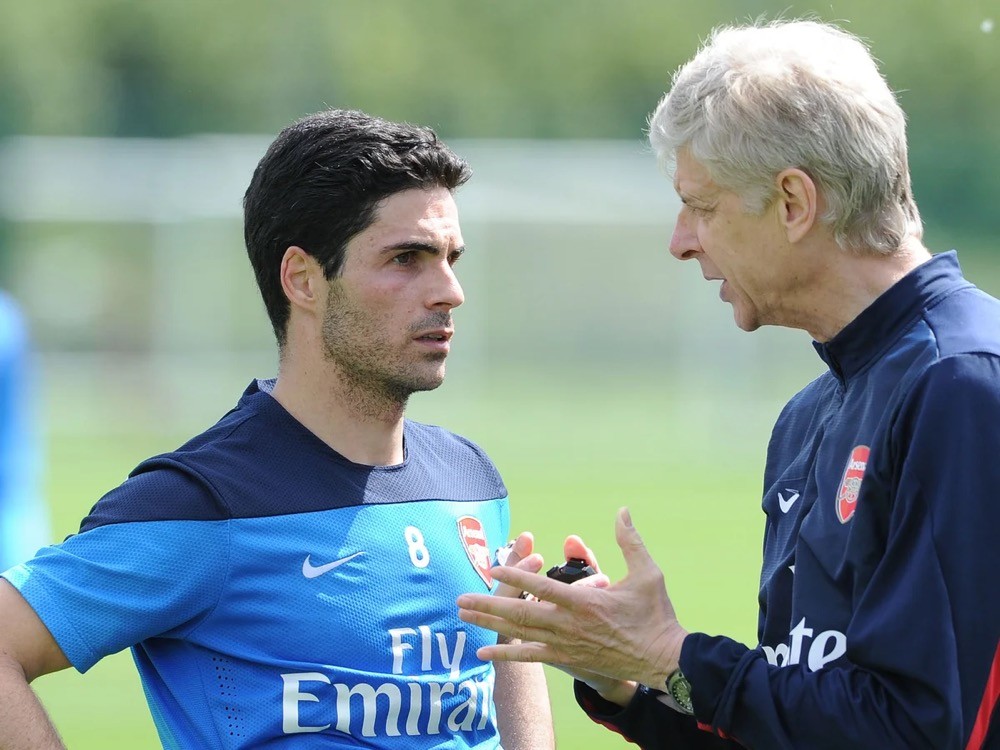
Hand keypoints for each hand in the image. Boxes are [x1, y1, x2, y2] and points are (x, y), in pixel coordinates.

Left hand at [457, 508, 686, 690]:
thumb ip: (630, 541)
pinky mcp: (568, 660)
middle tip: (459, 598)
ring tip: (463, 615)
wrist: (663, 660)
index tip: (494, 568)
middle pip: (521, 613)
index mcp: (586, 604)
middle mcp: (570, 626)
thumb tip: (622, 511)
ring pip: (520, 633)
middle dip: (488, 604)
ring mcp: (566, 645)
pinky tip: (482, 654)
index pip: (543, 588)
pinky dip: (505, 655)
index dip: (518, 577)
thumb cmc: (656, 615)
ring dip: (490, 623)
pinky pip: (530, 657)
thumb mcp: (648, 573)